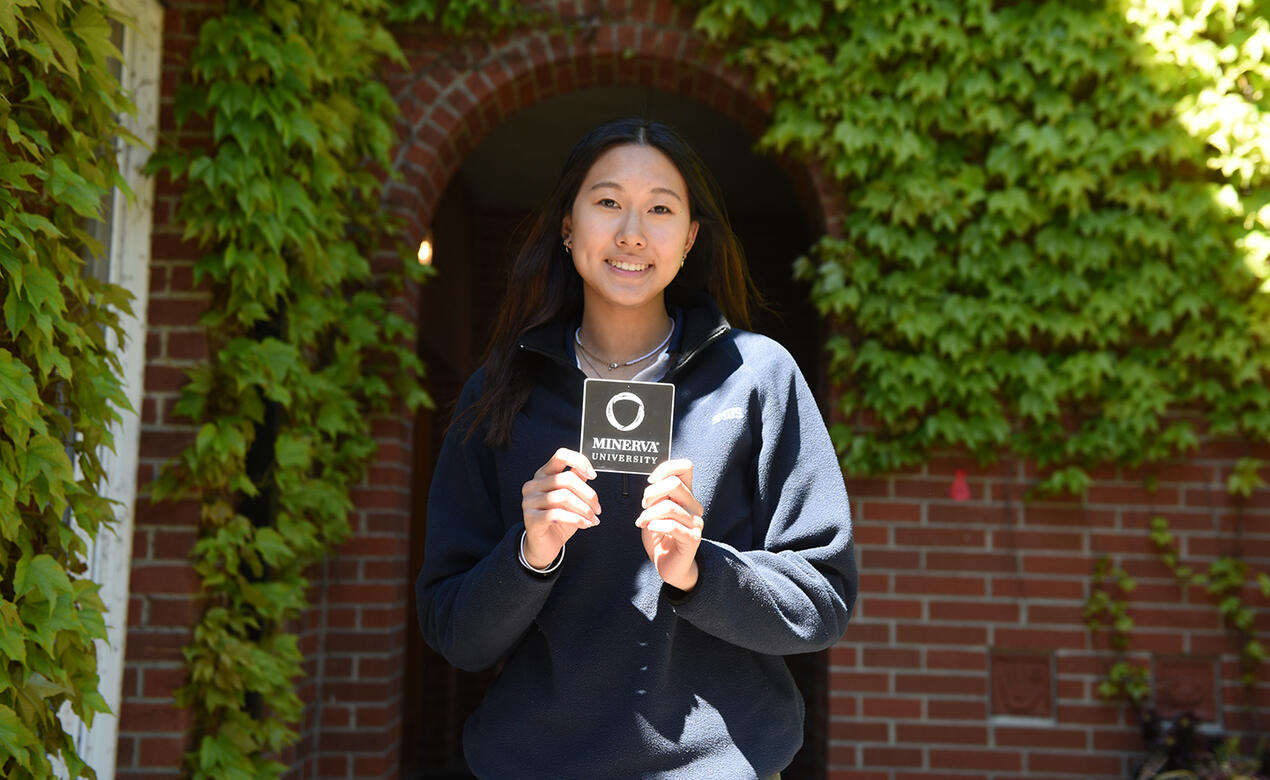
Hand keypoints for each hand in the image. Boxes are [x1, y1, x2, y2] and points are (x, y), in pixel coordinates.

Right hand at [521, 448, 599, 568]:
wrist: (544, 545)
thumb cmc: (559, 520)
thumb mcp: (571, 498)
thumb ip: (577, 481)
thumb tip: (589, 471)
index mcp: (543, 474)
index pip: (561, 456)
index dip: (580, 462)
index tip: (593, 476)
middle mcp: (533, 485)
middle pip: (566, 479)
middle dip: (588, 495)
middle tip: (597, 509)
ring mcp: (529, 501)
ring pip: (563, 497)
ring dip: (584, 510)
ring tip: (592, 519)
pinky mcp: (530, 518)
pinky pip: (557, 515)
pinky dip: (575, 519)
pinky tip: (584, 524)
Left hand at [636, 459, 703, 590]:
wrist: (669, 566)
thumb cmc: (660, 536)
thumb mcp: (653, 511)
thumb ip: (655, 496)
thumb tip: (652, 483)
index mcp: (686, 495)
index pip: (685, 467)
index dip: (666, 468)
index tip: (650, 481)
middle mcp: (694, 506)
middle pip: (674, 484)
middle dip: (651, 493)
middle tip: (644, 506)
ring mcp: (696, 522)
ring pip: (669, 507)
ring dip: (649, 513)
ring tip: (642, 522)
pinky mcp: (693, 539)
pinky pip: (672, 526)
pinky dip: (656, 525)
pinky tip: (651, 528)